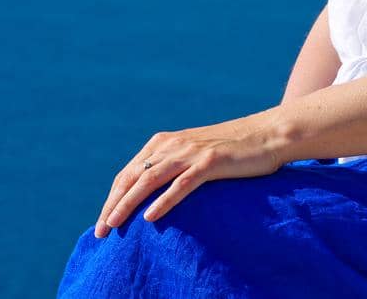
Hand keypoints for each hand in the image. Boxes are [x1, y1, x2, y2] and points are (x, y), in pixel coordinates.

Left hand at [93, 115, 286, 237]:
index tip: (102, 223)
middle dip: (112, 205)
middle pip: (132, 177)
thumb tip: (151, 195)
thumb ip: (172, 168)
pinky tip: (150, 218)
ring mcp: (190, 152)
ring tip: (114, 225)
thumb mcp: (193, 156)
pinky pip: (181, 185)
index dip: (112, 198)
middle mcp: (171, 145)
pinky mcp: (210, 162)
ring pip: (149, 180)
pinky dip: (163, 201)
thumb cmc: (230, 151)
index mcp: (163, 143)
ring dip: (128, 204)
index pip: (128, 173)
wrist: (266, 135)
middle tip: (100, 231)